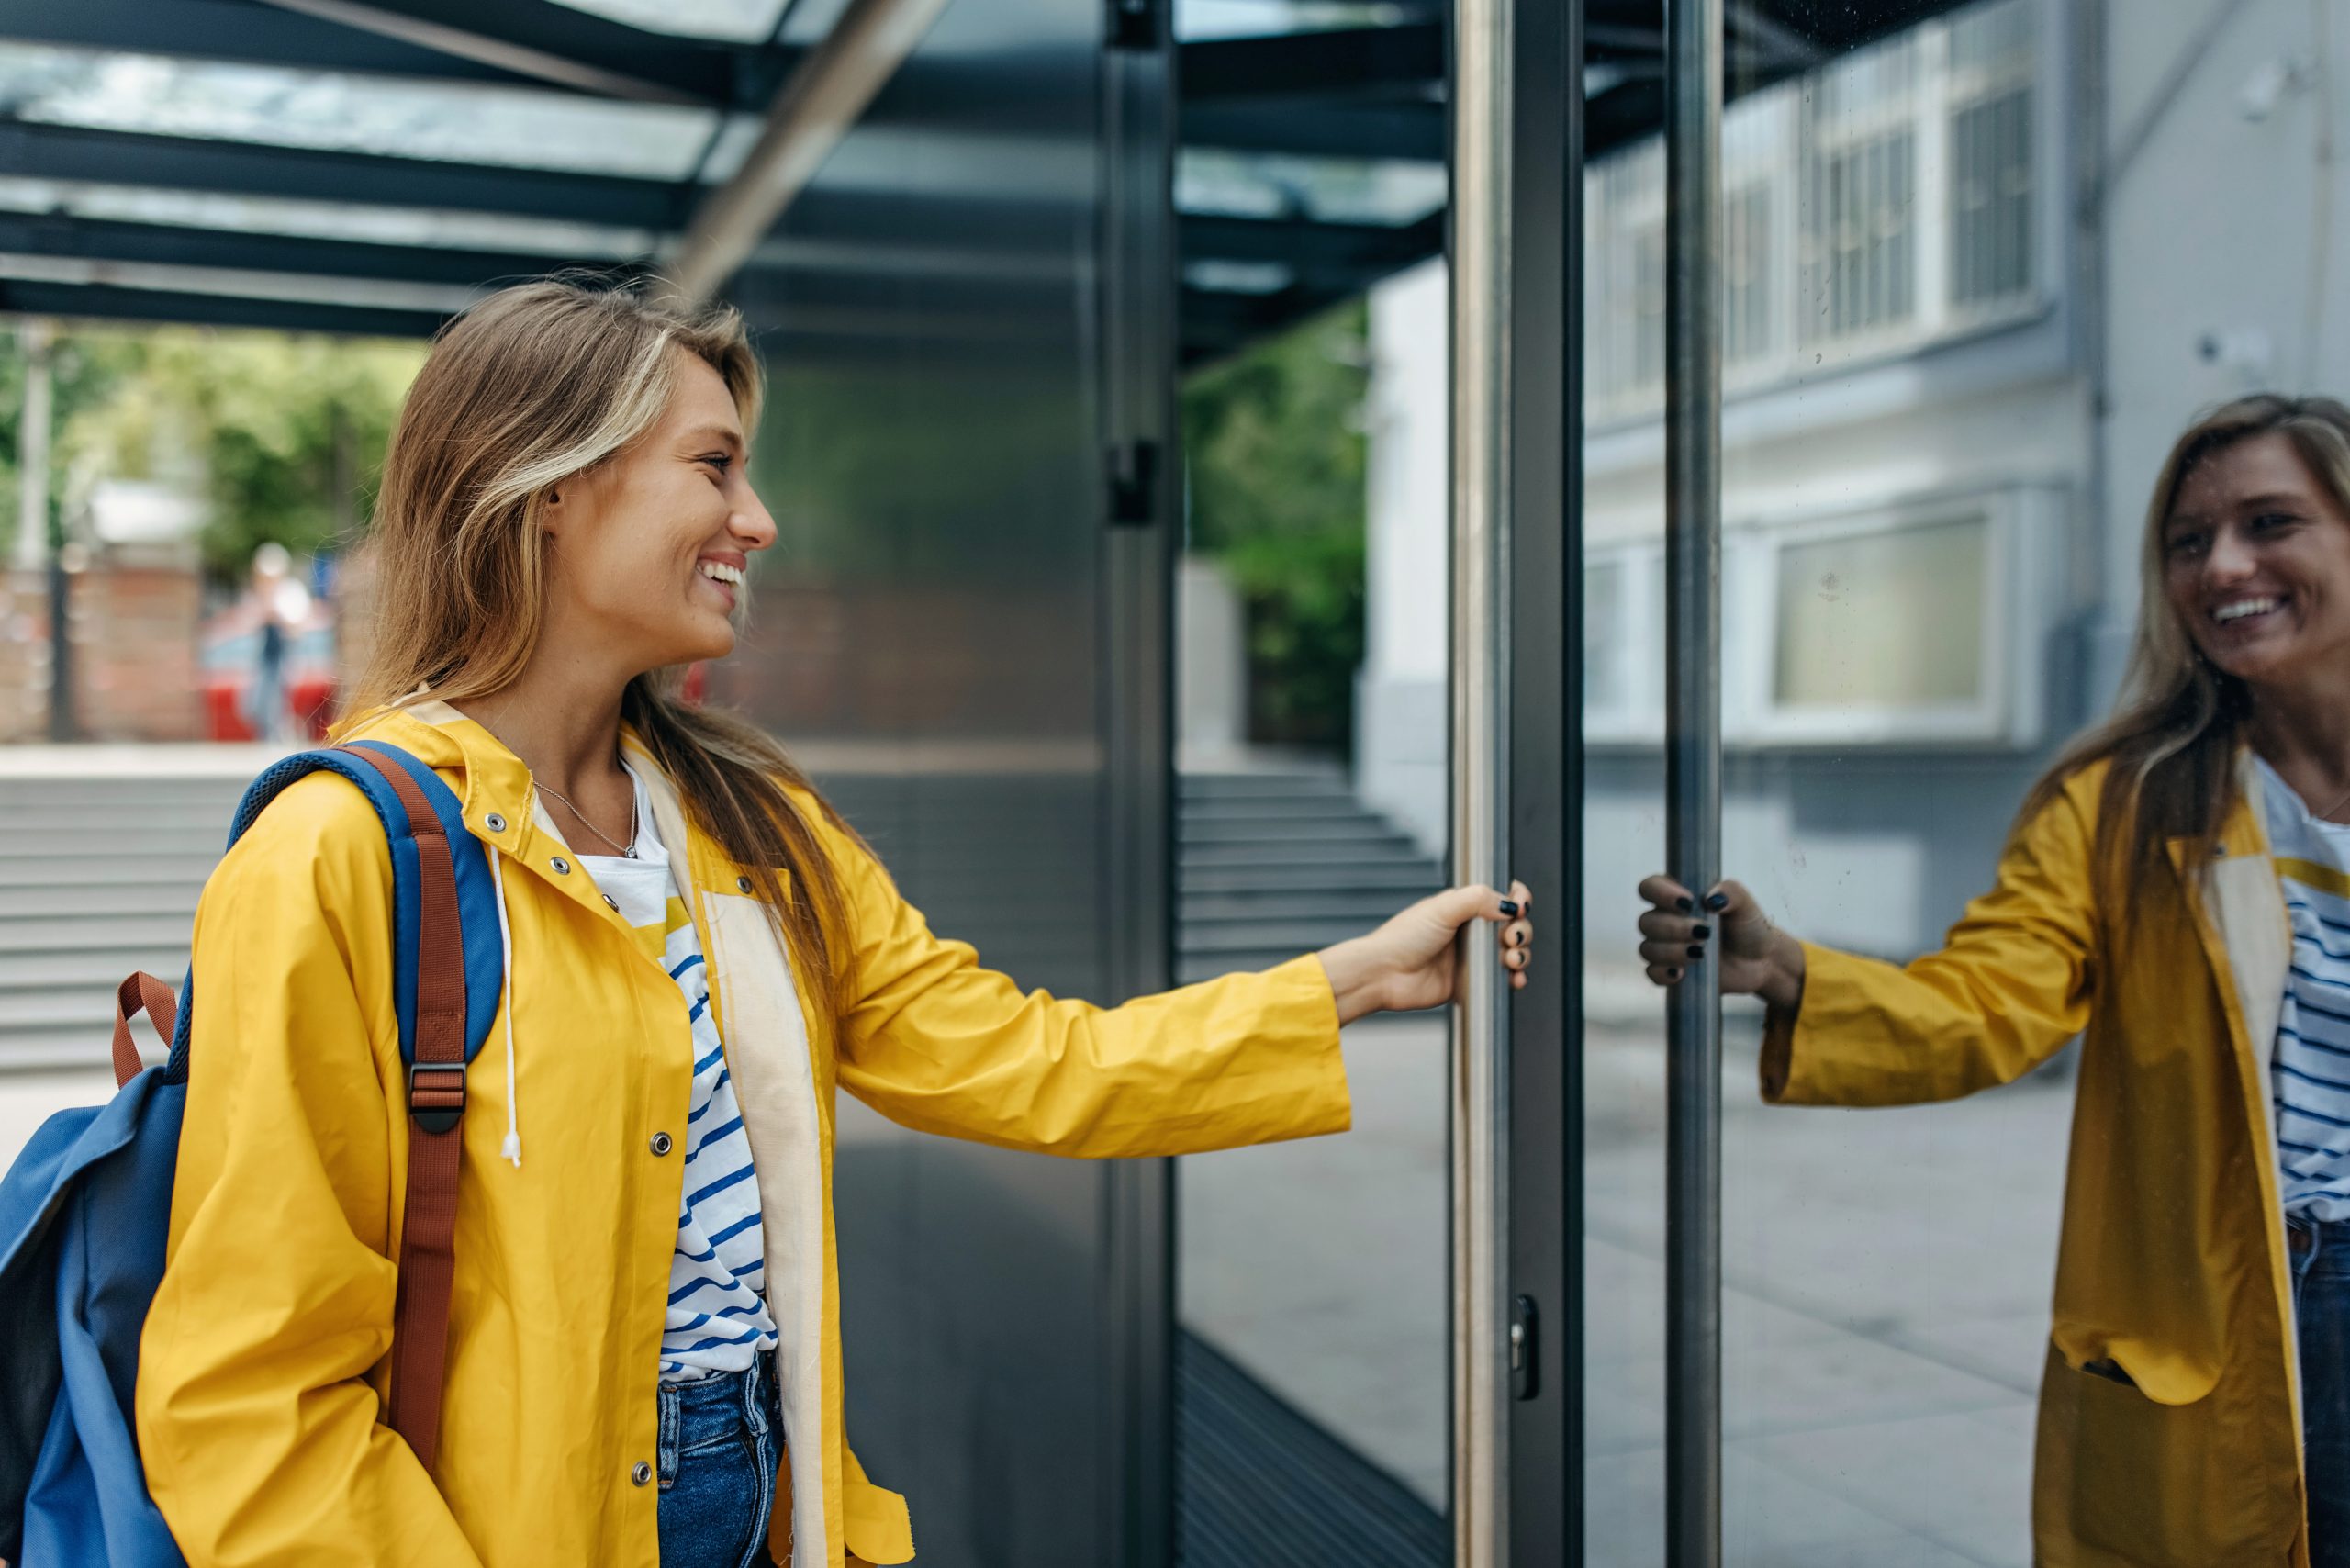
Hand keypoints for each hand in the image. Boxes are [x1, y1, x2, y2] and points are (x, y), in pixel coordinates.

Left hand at [1317, 880, 1532, 1024]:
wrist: (1384, 975)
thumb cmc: (1403, 938)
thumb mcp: (1442, 908)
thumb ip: (1477, 899)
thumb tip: (1508, 903)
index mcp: (1464, 907)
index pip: (1502, 897)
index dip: (1518, 900)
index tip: (1520, 907)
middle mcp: (1471, 931)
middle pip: (1515, 926)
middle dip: (1522, 931)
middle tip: (1511, 938)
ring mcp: (1472, 957)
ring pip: (1513, 953)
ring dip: (1522, 954)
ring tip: (1512, 959)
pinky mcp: (1471, 982)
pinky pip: (1502, 980)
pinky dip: (1515, 979)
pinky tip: (1514, 979)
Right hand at [1636, 875, 1805, 1012]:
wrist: (1760, 961)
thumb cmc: (1748, 927)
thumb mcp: (1745, 904)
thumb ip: (1730, 892)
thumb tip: (1710, 898)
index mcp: (1677, 897)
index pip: (1650, 888)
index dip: (1659, 893)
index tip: (1687, 903)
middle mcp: (1665, 920)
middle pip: (1645, 922)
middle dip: (1673, 928)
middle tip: (1704, 933)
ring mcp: (1665, 948)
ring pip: (1647, 949)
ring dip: (1672, 951)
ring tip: (1701, 954)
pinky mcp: (1670, 972)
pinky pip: (1652, 974)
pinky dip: (1664, 973)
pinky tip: (1682, 973)